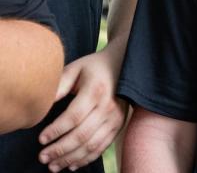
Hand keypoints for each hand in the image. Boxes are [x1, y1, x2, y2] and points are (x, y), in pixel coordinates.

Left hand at [38, 49, 126, 171]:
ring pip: (92, 145)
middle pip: (82, 135)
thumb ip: (60, 85)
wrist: (123, 66)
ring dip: (71, 158)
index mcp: (96, 91)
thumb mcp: (76, 69)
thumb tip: (42, 104)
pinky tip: (72, 165)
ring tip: (53, 165)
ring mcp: (115, 118)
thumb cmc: (94, 68)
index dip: (56, 130)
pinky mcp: (118, 126)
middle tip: (43, 157)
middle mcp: (108, 107)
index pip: (74, 116)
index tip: (41, 139)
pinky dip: (86, 159)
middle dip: (60, 149)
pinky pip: (102, 147)